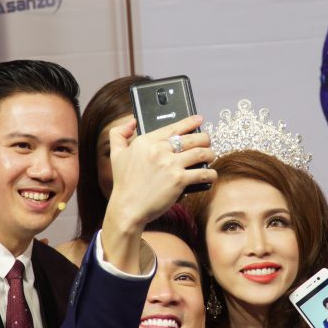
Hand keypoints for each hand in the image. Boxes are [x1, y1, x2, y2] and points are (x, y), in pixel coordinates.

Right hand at [105, 115, 215, 230]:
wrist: (128, 208)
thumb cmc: (123, 183)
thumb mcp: (116, 154)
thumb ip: (119, 134)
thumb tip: (131, 122)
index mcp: (146, 141)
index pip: (173, 128)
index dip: (190, 122)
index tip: (199, 119)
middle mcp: (159, 150)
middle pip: (191, 139)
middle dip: (204, 139)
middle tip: (207, 142)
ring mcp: (170, 165)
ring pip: (200, 153)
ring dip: (210, 154)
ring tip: (211, 156)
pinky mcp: (179, 180)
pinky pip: (202, 173)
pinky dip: (210, 174)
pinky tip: (211, 175)